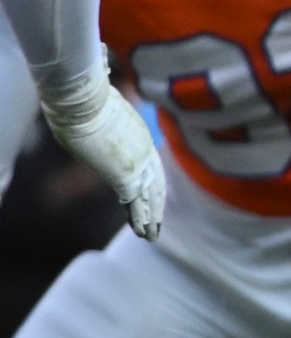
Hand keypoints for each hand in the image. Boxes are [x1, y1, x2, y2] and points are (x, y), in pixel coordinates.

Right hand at [40, 65, 162, 240]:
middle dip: (156, 206)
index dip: (154, 185)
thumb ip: (108, 126)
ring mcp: (137, 166)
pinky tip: (143, 232)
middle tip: (158, 223)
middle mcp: (145, 153)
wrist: (85, 102)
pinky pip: (136, 204)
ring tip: (151, 235)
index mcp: (142, 138)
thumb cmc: (87, 103)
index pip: (152, 168)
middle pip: (156, 185)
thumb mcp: (104, 115)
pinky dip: (140, 219)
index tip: (154, 196)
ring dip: (151, 219)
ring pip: (149, 198)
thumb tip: (95, 123)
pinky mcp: (125, 177)